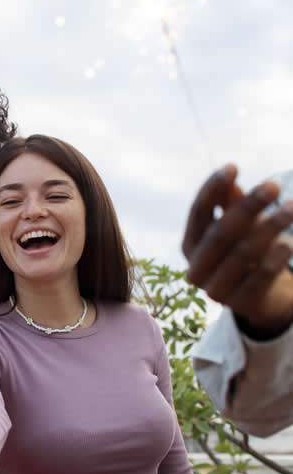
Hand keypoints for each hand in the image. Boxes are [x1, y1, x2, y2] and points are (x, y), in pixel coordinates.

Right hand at [182, 164, 292, 335]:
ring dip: (269, 227)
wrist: (262, 299)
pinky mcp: (242, 305)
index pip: (198, 213)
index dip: (212, 189)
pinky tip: (288, 243)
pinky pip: (260, 277)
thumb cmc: (245, 252)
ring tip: (291, 207)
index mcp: (190, 245)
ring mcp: (216, 290)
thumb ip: (230, 204)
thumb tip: (229, 177)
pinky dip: (274, 258)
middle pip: (221, 232)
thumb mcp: (238, 226)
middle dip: (247, 207)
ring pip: (242, 253)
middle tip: (272, 185)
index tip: (233, 167)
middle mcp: (196, 268)